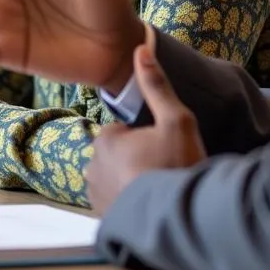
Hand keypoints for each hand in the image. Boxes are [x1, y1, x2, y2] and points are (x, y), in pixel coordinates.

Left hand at [85, 43, 205, 214]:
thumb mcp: (175, 119)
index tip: (163, 150)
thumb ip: (156, 85)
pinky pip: (115, 203)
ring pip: (115, 178)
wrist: (177, 223)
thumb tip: (141, 47)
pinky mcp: (103, 219)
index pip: (122, 131)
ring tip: (157, 191)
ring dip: (131, 183)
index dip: (146, 139)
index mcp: (105, 140)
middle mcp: (92, 166)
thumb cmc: (176, 166)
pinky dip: (128, 205)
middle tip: (163, 171)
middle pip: (117, 155)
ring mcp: (96, 196)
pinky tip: (149, 209)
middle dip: (136, 161)